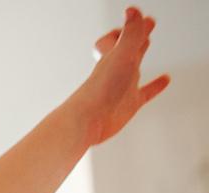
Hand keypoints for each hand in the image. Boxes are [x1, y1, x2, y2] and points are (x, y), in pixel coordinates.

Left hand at [72, 6, 169, 145]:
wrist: (88, 121)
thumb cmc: (99, 90)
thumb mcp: (120, 56)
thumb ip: (130, 34)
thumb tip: (132, 11)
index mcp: (112, 57)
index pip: (117, 37)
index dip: (128, 27)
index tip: (141, 18)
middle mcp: (116, 71)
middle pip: (126, 48)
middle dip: (135, 35)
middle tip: (145, 25)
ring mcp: (123, 87)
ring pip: (133, 67)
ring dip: (139, 55)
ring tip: (147, 43)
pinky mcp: (130, 104)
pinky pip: (145, 92)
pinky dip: (156, 85)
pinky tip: (165, 80)